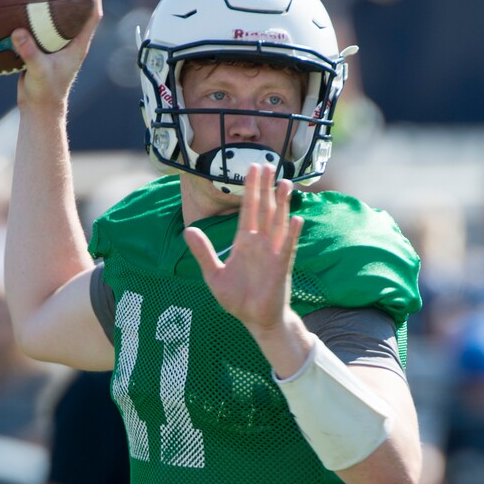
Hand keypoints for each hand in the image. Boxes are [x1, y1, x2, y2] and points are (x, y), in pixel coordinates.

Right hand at [11, 0, 102, 109]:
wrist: (38, 107)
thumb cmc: (44, 92)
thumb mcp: (37, 71)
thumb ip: (30, 53)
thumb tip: (18, 33)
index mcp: (78, 45)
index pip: (93, 16)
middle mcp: (71, 42)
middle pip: (78, 11)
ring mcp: (58, 45)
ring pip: (60, 17)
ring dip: (54, 1)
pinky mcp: (44, 48)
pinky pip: (42, 26)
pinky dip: (35, 14)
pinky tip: (22, 3)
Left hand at [184, 164, 302, 333]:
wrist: (254, 320)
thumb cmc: (237, 298)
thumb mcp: (214, 275)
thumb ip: (203, 252)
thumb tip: (187, 230)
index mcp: (244, 242)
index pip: (247, 210)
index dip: (250, 190)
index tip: (252, 169)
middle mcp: (260, 244)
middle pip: (264, 210)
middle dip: (265, 188)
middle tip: (267, 163)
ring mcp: (272, 254)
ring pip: (278, 224)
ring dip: (282, 204)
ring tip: (285, 183)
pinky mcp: (281, 268)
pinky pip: (287, 248)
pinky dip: (291, 234)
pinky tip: (295, 219)